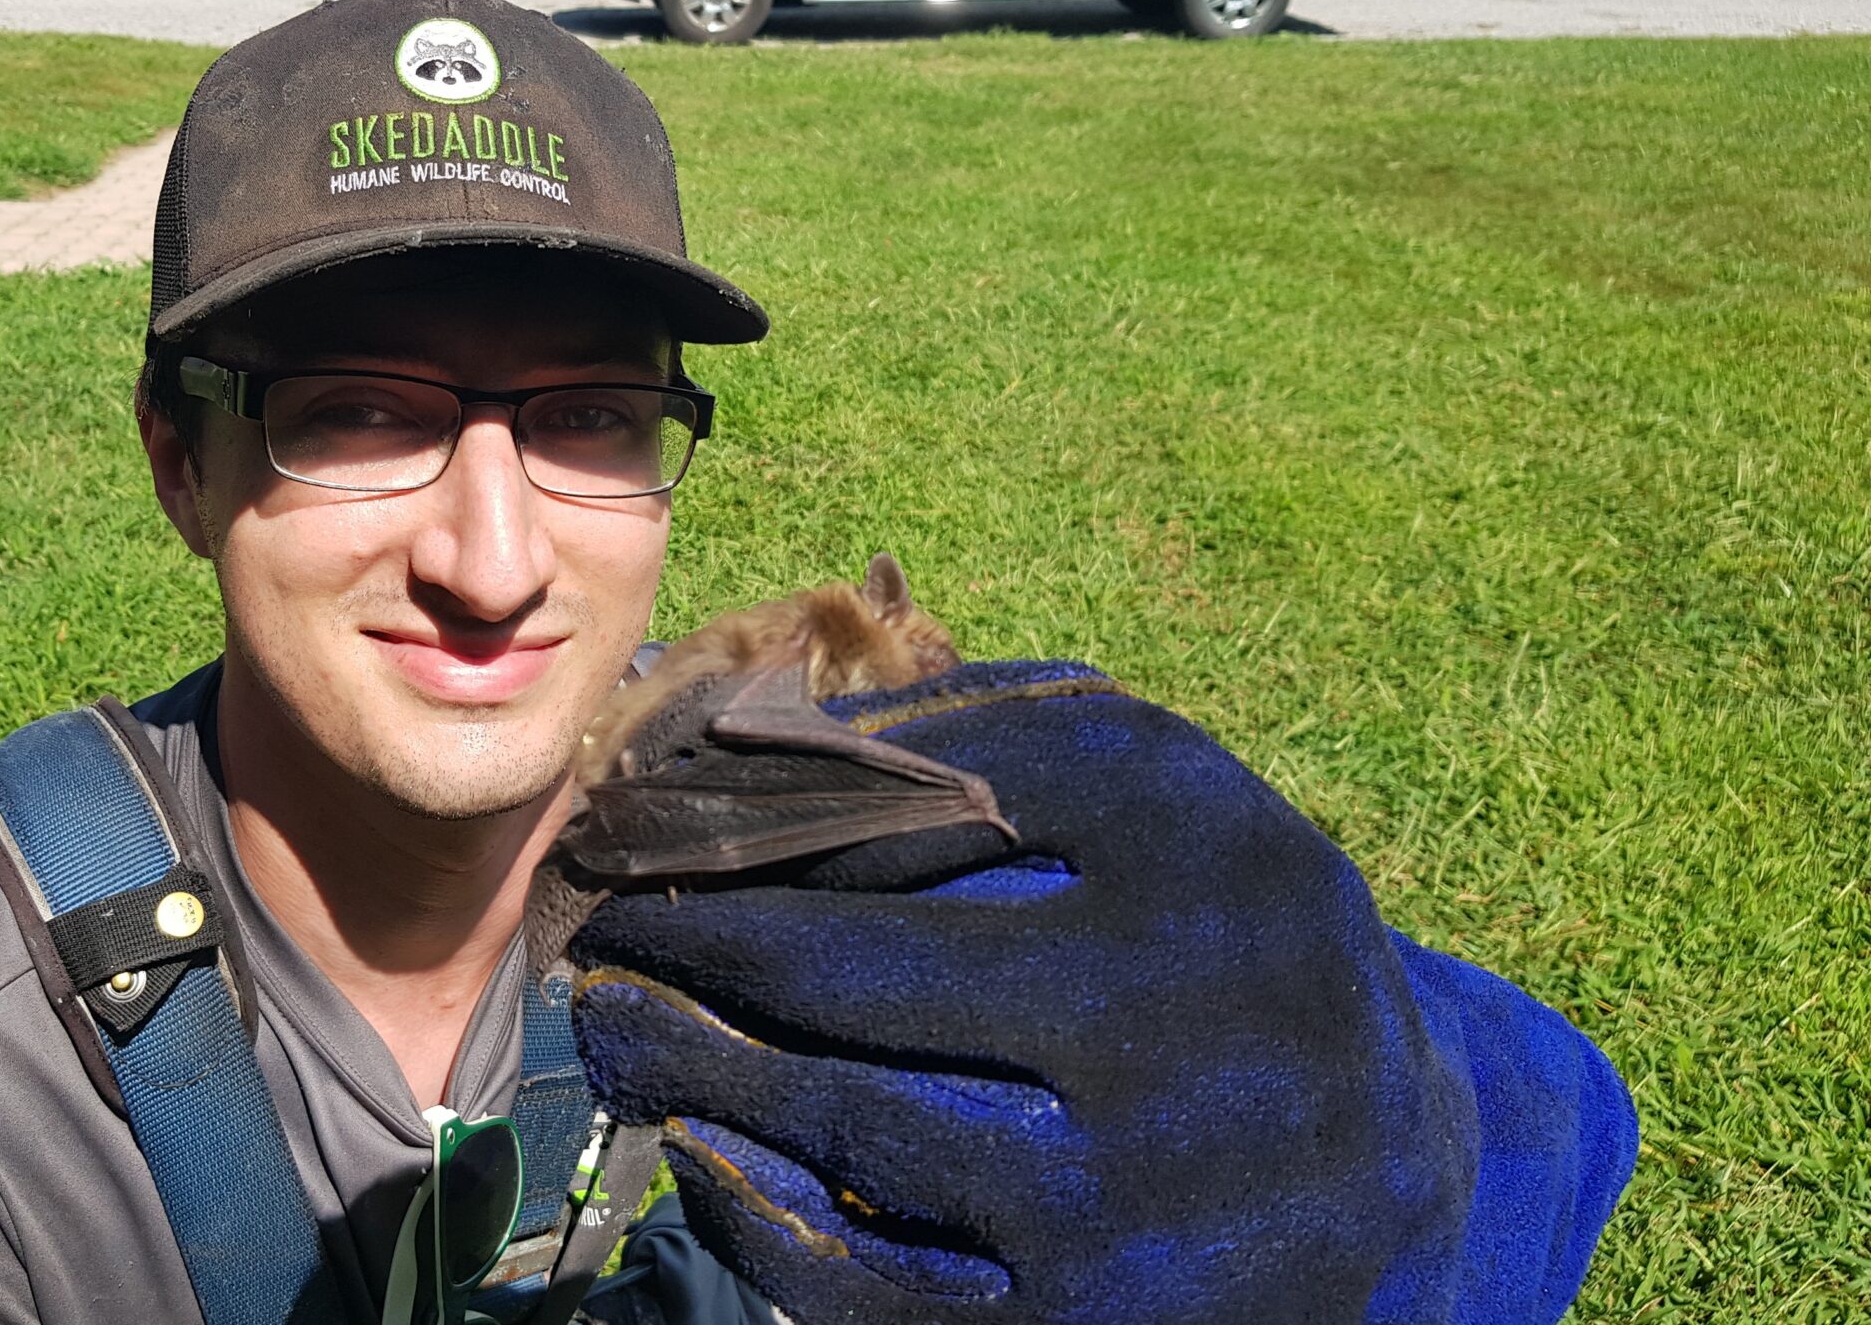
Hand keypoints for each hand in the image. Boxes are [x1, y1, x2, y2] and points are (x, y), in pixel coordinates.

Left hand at [569, 661, 1545, 1323]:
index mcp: (1206, 857)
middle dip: (687, 937)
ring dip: (692, 1064)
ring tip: (615, 1017)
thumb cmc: (1231, 938)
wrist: (1399, 1171)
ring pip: (847, 1125)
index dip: (741, 808)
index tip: (643, 810)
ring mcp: (1140, 1199)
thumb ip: (990, 731)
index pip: (916, 808)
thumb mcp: (1167, 794)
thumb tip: (758, 735)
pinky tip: (702, 1151)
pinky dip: (761, 1219)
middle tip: (602, 915)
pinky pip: (876, 1286)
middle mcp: (1186, 1026)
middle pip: (853, 970)